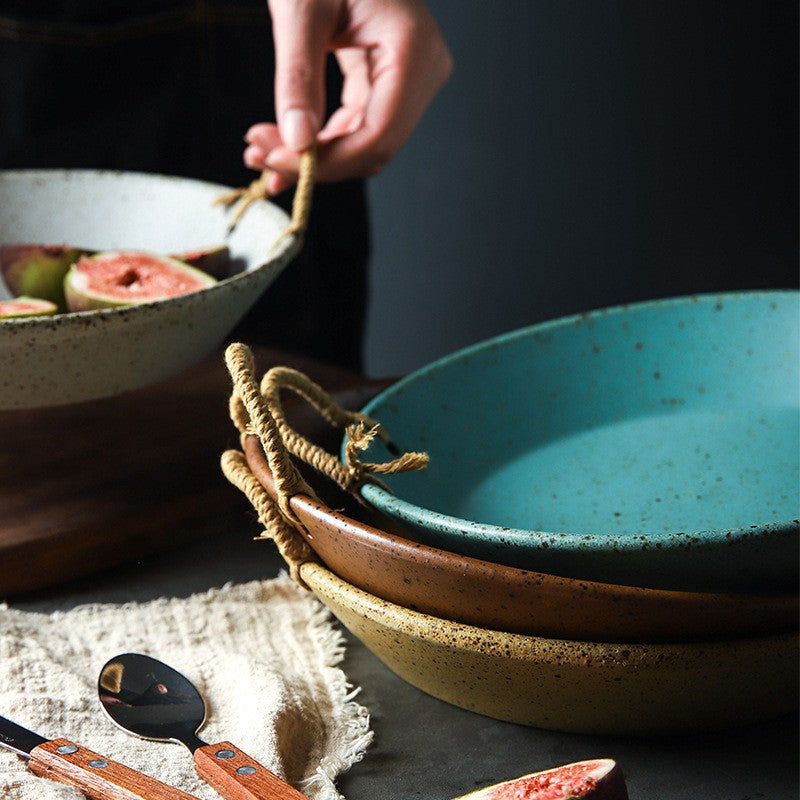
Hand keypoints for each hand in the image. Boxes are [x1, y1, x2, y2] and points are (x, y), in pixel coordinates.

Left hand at [244, 0, 451, 192]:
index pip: (379, 134)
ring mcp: (409, 78)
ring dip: (314, 156)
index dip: (330, 161)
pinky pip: (357, 126)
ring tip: (261, 148)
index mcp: (413, 48)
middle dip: (315, 161)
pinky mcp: (388, 81)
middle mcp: (422, 70)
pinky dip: (321, 139)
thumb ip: (297, 77)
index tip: (277, 163)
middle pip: (373, 146)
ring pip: (364, 144)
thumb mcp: (300, 7)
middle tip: (258, 155)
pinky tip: (284, 141)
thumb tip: (296, 142)